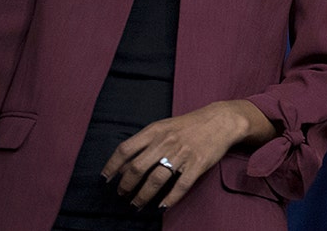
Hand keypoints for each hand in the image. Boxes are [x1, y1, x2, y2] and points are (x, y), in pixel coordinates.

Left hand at [102, 100, 268, 209]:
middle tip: (122, 195)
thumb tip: (124, 165)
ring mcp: (182, 154)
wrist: (220, 120)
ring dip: (143, 196)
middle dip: (126, 186)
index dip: (112, 166)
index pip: (126, 149)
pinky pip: (181, 185)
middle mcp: (166, 142)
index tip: (105, 179)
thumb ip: (145, 143)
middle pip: (138, 168)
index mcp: (155, 131)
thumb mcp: (163, 127)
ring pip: (156, 179)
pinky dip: (170, 198)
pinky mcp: (198, 164)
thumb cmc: (188, 125)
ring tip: (137, 204)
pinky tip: (162, 205)